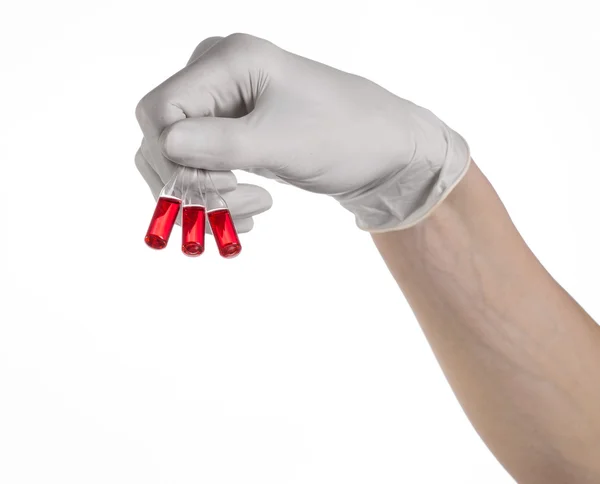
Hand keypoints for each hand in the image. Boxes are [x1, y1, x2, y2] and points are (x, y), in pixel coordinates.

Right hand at [136, 34, 469, 231]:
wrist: (385, 151)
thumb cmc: (345, 136)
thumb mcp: (282, 142)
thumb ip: (220, 144)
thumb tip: (163, 146)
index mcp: (229, 60)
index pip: (160, 112)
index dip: (173, 160)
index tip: (217, 189)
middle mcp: (218, 76)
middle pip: (163, 137)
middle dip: (193, 183)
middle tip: (241, 206)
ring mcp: (225, 104)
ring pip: (179, 159)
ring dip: (205, 197)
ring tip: (252, 213)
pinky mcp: (234, 131)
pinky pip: (201, 167)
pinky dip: (216, 197)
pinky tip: (246, 213)